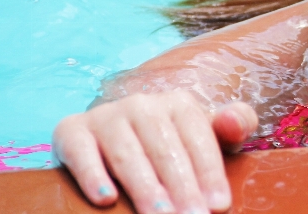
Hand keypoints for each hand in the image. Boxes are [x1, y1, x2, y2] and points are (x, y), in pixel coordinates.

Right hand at [52, 90, 257, 213]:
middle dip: (182, 188)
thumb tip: (233, 122)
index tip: (219, 205)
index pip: (197, 138)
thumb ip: (235, 124)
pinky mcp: (71, 129)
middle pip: (165, 149)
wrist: (118, 134)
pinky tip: (106, 200)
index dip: (210, 173)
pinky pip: (81, 152)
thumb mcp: (207, 134)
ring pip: (128, 154)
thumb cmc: (174, 144)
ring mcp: (106, 116)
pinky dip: (93, 175)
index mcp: (178, 103)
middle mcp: (141, 104)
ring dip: (145, 189)